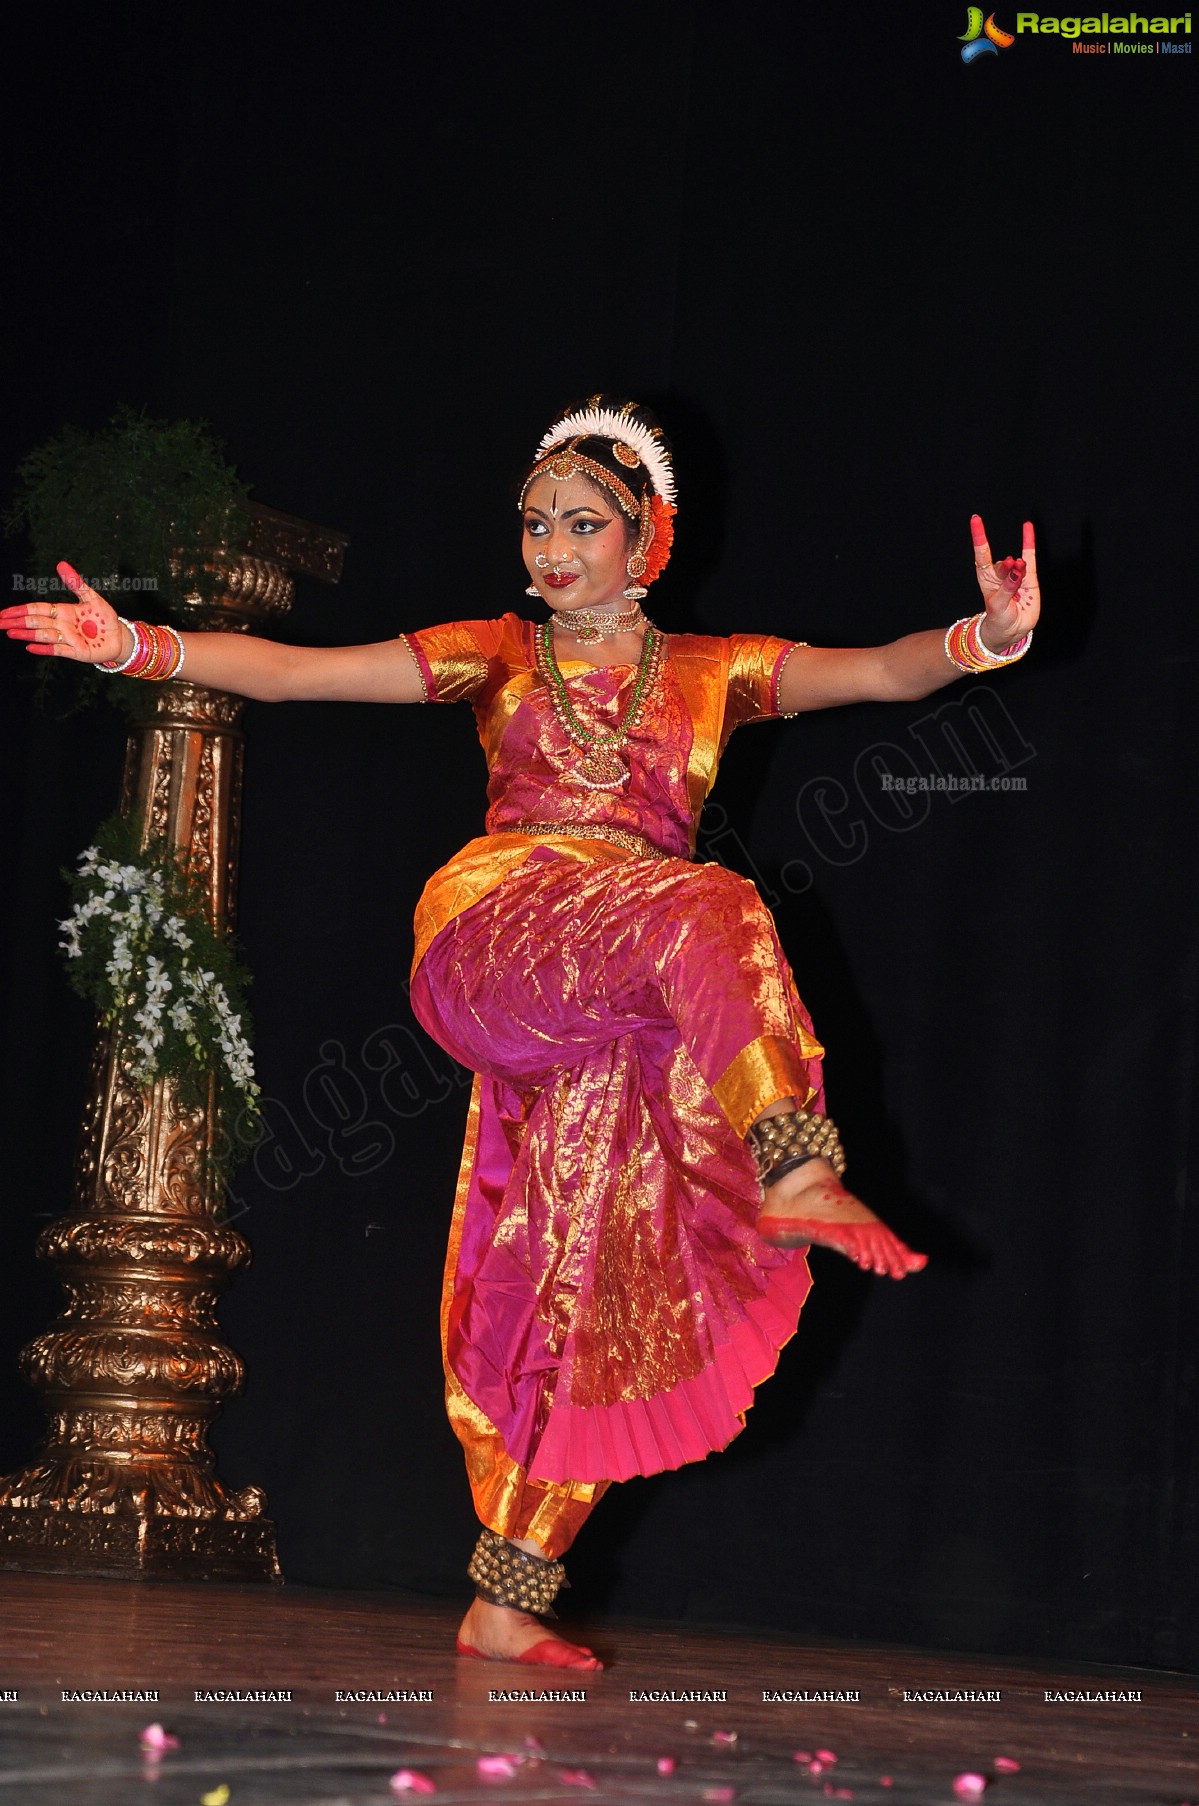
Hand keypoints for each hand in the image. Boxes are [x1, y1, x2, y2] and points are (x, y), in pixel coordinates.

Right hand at [0, 562, 126, 662]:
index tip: (4, 612)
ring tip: (10, 632)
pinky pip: (57, 649)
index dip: (21, 610)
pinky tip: (30, 647)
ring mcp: (68, 639)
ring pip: (43, 635)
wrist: (119, 637)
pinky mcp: (76, 651)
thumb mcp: (91, 597)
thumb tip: (61, 564)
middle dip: (17, 622)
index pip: (37, 609)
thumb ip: (75, 583)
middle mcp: (62, 625)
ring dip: (27, 633)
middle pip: (35, 622)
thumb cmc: (104, 618)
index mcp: (63, 612)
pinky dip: (44, 648)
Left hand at [970, 515, 1039, 652]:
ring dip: (1017, 568)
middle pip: (1001, 564)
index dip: (979, 537)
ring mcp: (1015, 575)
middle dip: (1006, 568)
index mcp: (985, 578)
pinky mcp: (1030, 578)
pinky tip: (1027, 526)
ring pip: (1016, 565)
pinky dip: (1029, 542)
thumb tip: (1017, 570)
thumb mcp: (998, 606)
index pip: (981, 554)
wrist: (1012, 631)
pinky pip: (1030, 557)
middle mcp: (999, 574)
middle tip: (1011, 569)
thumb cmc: (999, 619)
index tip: (975, 520)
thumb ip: (1007, 588)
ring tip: (1020, 570)